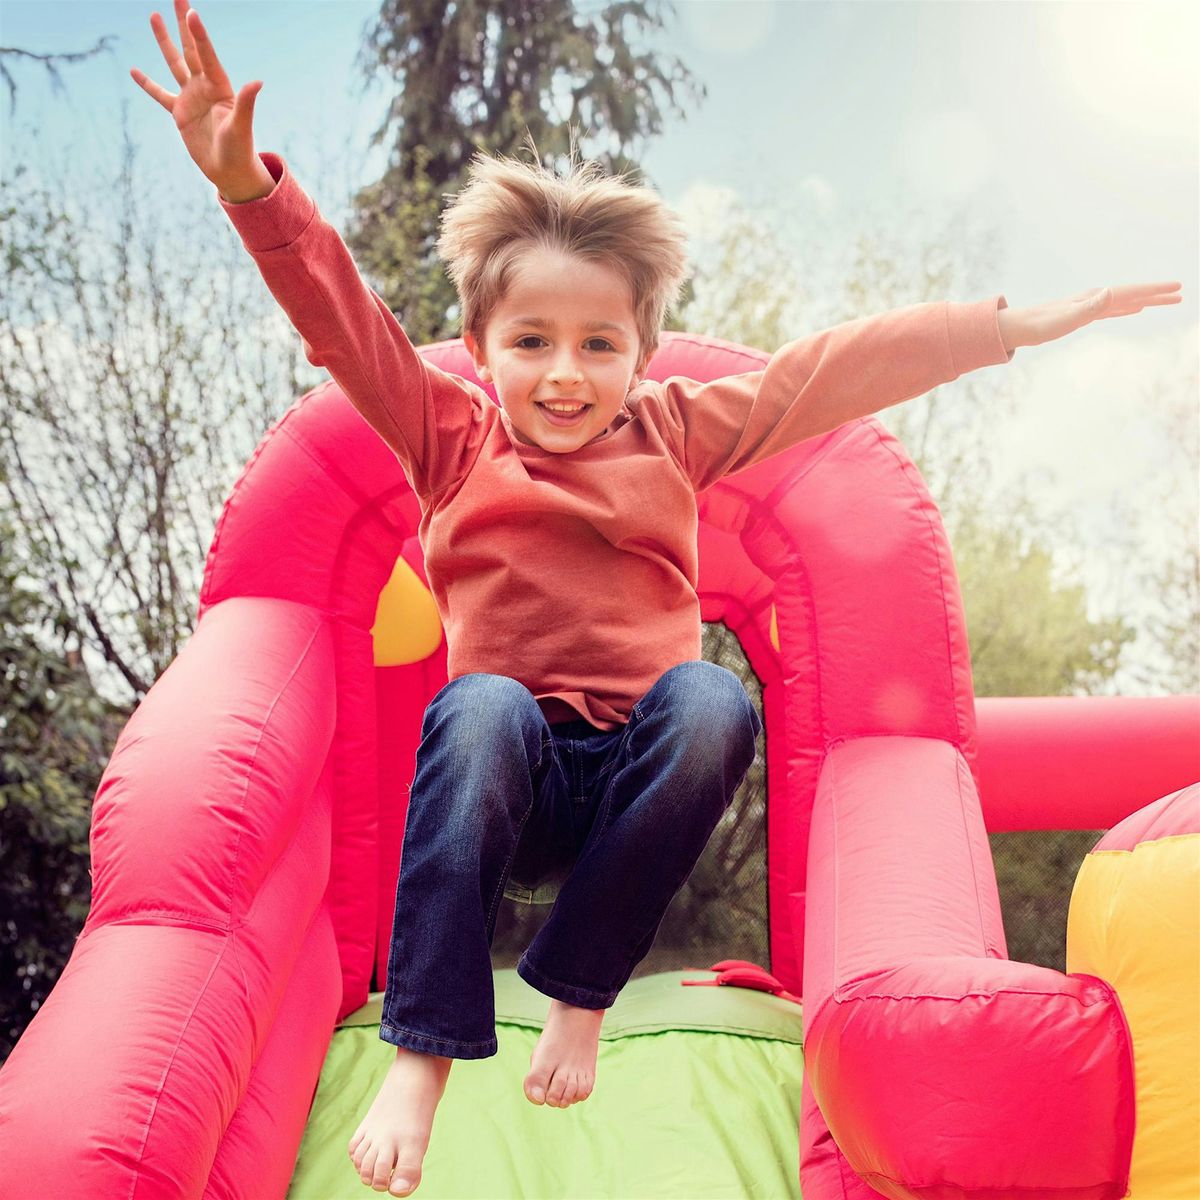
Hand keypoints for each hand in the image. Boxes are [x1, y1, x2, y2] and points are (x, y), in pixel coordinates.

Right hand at [130, 0, 267, 196]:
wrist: (230, 171)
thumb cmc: (240, 150)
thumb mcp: (241, 126)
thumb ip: (246, 102)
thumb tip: (257, 82)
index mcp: (220, 87)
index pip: (207, 55)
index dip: (199, 35)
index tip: (192, 12)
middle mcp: (204, 87)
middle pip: (191, 48)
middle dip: (183, 23)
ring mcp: (191, 97)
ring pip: (174, 63)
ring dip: (164, 41)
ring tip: (154, 16)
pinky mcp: (179, 113)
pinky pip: (160, 94)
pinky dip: (147, 84)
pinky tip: (134, 71)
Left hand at [997, 282, 1182, 352]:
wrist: (1019, 327)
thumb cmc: (1040, 326)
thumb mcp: (1066, 319)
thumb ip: (1089, 307)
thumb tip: (1110, 292)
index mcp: (1095, 298)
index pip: (1132, 292)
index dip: (1154, 290)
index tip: (1177, 288)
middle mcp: (1095, 298)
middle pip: (1133, 294)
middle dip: (1157, 294)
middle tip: (1181, 294)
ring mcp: (1090, 305)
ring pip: (1125, 301)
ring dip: (1146, 300)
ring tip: (1165, 300)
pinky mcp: (1083, 314)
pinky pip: (1113, 309)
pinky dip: (1127, 307)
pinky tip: (1134, 309)